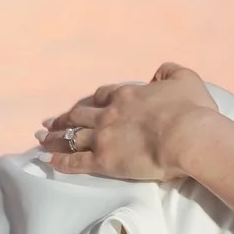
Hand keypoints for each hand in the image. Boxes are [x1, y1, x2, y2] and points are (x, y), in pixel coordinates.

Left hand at [38, 63, 219, 181]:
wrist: (188, 136)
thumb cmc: (191, 109)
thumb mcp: (186, 79)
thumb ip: (170, 71)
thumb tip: (159, 71)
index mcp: (127, 95)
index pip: (103, 96)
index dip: (93, 100)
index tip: (86, 104)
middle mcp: (110, 114)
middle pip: (80, 114)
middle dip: (64, 118)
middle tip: (49, 122)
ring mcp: (103, 137)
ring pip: (71, 136)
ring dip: (55, 136)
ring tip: (41, 138)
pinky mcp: (103, 161)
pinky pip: (75, 161)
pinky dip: (61, 160)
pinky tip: (49, 160)